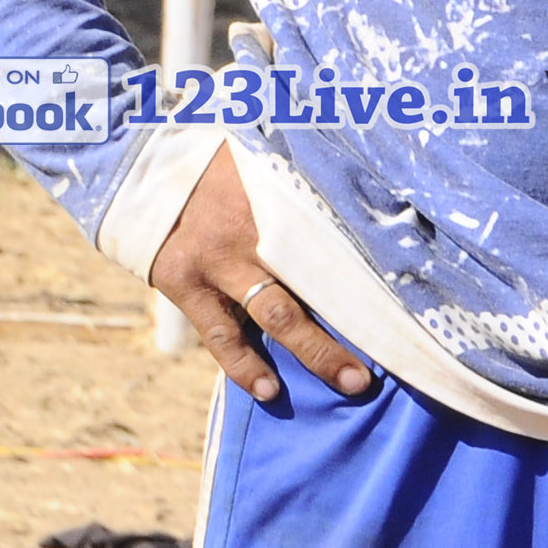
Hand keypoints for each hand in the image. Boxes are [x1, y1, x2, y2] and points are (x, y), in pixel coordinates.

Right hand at [149, 143, 373, 404]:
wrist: (139, 166)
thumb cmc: (219, 164)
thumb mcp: (264, 158)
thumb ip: (304, 179)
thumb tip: (367, 193)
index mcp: (279, 193)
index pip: (337, 231)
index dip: (373, 265)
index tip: (409, 296)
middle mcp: (252, 227)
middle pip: (317, 277)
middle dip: (356, 312)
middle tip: (395, 346)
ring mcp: (217, 258)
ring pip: (275, 312)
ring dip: (314, 349)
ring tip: (348, 383)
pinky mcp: (184, 281)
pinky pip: (221, 332)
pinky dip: (244, 364)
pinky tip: (267, 390)